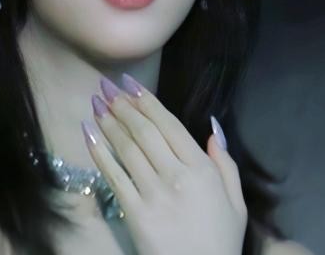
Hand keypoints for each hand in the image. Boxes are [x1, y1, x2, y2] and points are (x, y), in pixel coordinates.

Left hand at [82, 74, 247, 254]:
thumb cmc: (220, 240)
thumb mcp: (236, 202)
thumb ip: (226, 164)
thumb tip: (212, 127)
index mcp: (202, 170)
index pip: (169, 126)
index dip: (146, 101)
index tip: (129, 84)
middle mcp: (176, 176)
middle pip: (144, 132)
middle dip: (123, 106)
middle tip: (106, 86)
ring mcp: (153, 194)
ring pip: (127, 149)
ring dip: (109, 122)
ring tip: (96, 103)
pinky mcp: (134, 212)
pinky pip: (114, 176)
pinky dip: (99, 152)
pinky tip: (88, 133)